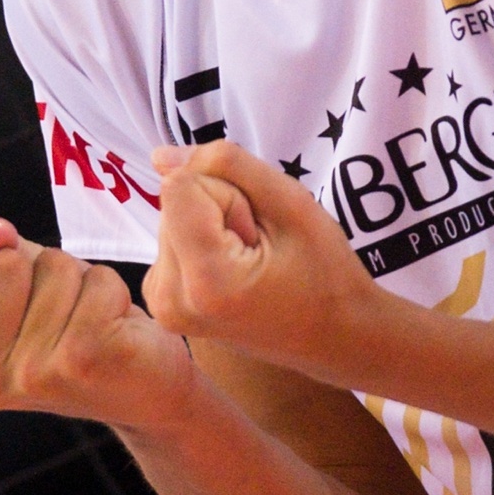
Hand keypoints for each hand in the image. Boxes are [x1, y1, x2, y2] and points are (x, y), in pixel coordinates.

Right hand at [0, 215, 198, 436]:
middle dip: (38, 269)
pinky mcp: (83, 360)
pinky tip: (114, 328)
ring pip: (54, 266)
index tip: (15, 302)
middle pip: (0, 262)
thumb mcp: (12, 278)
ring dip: (80, 281)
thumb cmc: (67, 322)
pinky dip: (112, 290)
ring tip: (88, 321)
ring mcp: (30, 373)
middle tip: (59, 312)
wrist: (142, 388)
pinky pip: (97, 280)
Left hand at [143, 142, 377, 371]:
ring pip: (172, 217)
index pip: (181, 185)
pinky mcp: (162, 303)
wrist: (335, 338)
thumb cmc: (326, 275)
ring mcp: (162, 306)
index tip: (260, 232)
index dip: (229, 194)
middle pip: (174, 202)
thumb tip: (159, 156)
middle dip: (220, 210)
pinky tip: (235, 269)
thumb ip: (228, 166)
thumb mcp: (292, 203)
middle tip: (261, 248)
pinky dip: (202, 242)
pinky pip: (172, 239)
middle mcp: (169, 299)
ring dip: (213, 225)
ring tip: (253, 261)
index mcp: (204, 280)